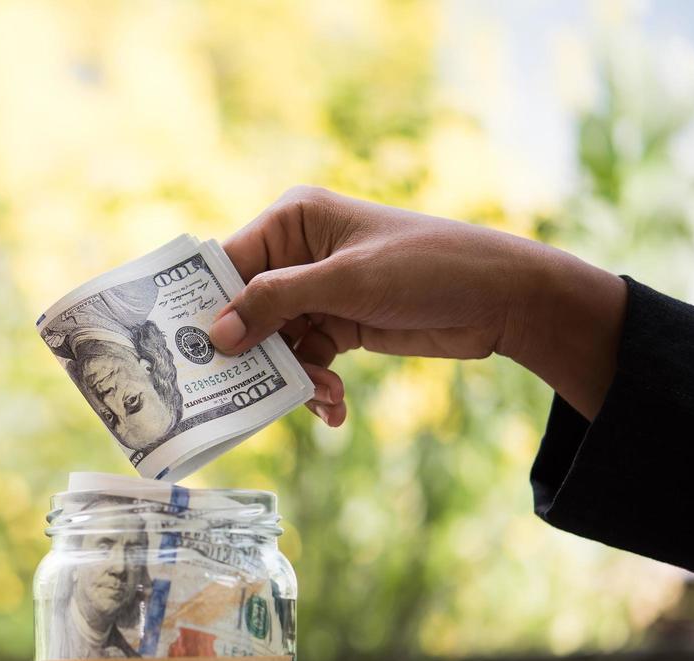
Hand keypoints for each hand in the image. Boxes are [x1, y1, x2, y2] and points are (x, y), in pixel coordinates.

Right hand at [211, 187, 627, 424]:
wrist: (503, 299)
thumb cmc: (428, 267)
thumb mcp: (345, 283)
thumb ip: (275, 303)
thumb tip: (215, 334)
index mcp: (293, 220)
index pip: (228, 264)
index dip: (209, 307)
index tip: (190, 351)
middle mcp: (298, 254)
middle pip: (246, 312)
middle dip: (256, 355)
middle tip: (247, 393)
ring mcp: (318, 292)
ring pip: (276, 345)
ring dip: (293, 378)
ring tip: (324, 397)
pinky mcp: (339, 325)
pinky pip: (306, 362)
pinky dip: (316, 387)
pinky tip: (336, 408)